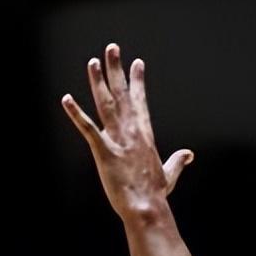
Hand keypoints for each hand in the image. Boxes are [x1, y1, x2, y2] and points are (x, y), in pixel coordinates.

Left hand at [61, 44, 193, 220]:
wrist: (146, 207)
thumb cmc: (155, 194)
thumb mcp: (169, 174)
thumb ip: (178, 161)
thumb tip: (189, 154)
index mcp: (145, 135)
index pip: (140, 101)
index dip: (137, 81)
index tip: (137, 63)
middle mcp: (132, 131)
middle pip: (122, 95)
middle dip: (117, 70)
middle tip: (112, 48)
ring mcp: (118, 140)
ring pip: (106, 104)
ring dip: (98, 82)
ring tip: (93, 62)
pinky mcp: (103, 151)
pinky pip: (87, 128)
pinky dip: (76, 113)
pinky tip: (66, 99)